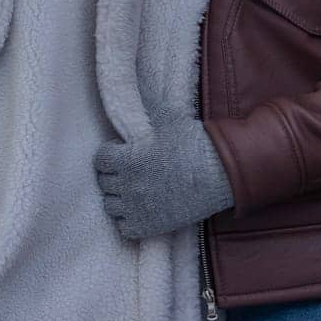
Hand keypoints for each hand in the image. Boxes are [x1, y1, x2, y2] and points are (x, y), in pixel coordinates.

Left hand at [94, 115, 232, 239]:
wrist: (220, 172)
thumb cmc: (194, 143)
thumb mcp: (166, 119)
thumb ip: (143, 113)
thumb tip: (130, 93)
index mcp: (127, 159)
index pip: (100, 160)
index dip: (110, 154)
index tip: (121, 152)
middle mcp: (128, 186)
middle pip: (103, 183)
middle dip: (113, 174)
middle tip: (127, 169)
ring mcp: (138, 208)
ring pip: (111, 205)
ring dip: (118, 196)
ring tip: (133, 188)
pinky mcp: (150, 226)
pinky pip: (124, 227)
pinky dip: (128, 219)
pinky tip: (140, 208)